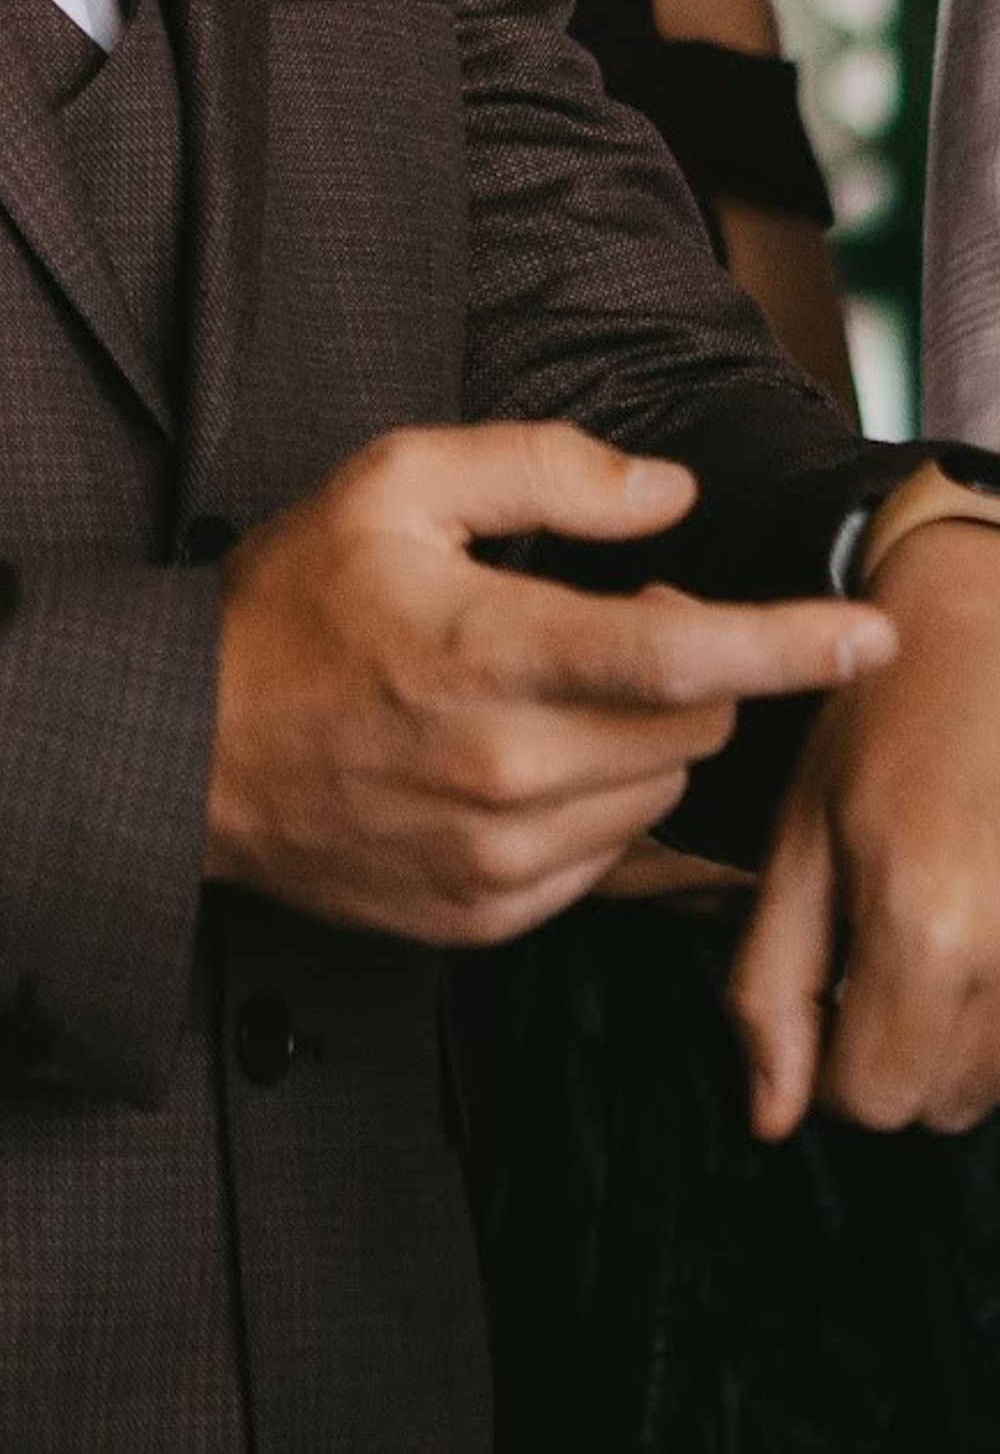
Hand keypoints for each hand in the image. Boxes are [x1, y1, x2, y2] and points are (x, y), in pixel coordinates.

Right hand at [205, 422, 894, 945]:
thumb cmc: (289, 604)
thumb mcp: (392, 483)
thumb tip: (669, 494)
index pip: (678, 655)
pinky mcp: (487, 914)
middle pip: (690, 727)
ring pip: (657, 792)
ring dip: (640, 735)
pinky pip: (606, 857)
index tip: (866, 634)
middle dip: (688, 666)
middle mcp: (503, 769)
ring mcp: (498, 856)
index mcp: (485, 651)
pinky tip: (517, 757)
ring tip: (546, 689)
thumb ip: (540, 467)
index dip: (788, 643)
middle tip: (617, 617)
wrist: (187, 747)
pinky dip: (593, 800)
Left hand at [734, 522, 999, 1137]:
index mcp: (925, 930)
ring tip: (940, 922)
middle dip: (896, 1048)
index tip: (829, 985)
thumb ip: (771, 983)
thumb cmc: (891, 720)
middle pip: (942, 1105)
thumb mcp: (799, 834)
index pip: (870, 1100)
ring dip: (958, 1035)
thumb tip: (773, 1119)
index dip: (830, 1056)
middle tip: (884, 944)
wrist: (999, 630)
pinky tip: (982, 917)